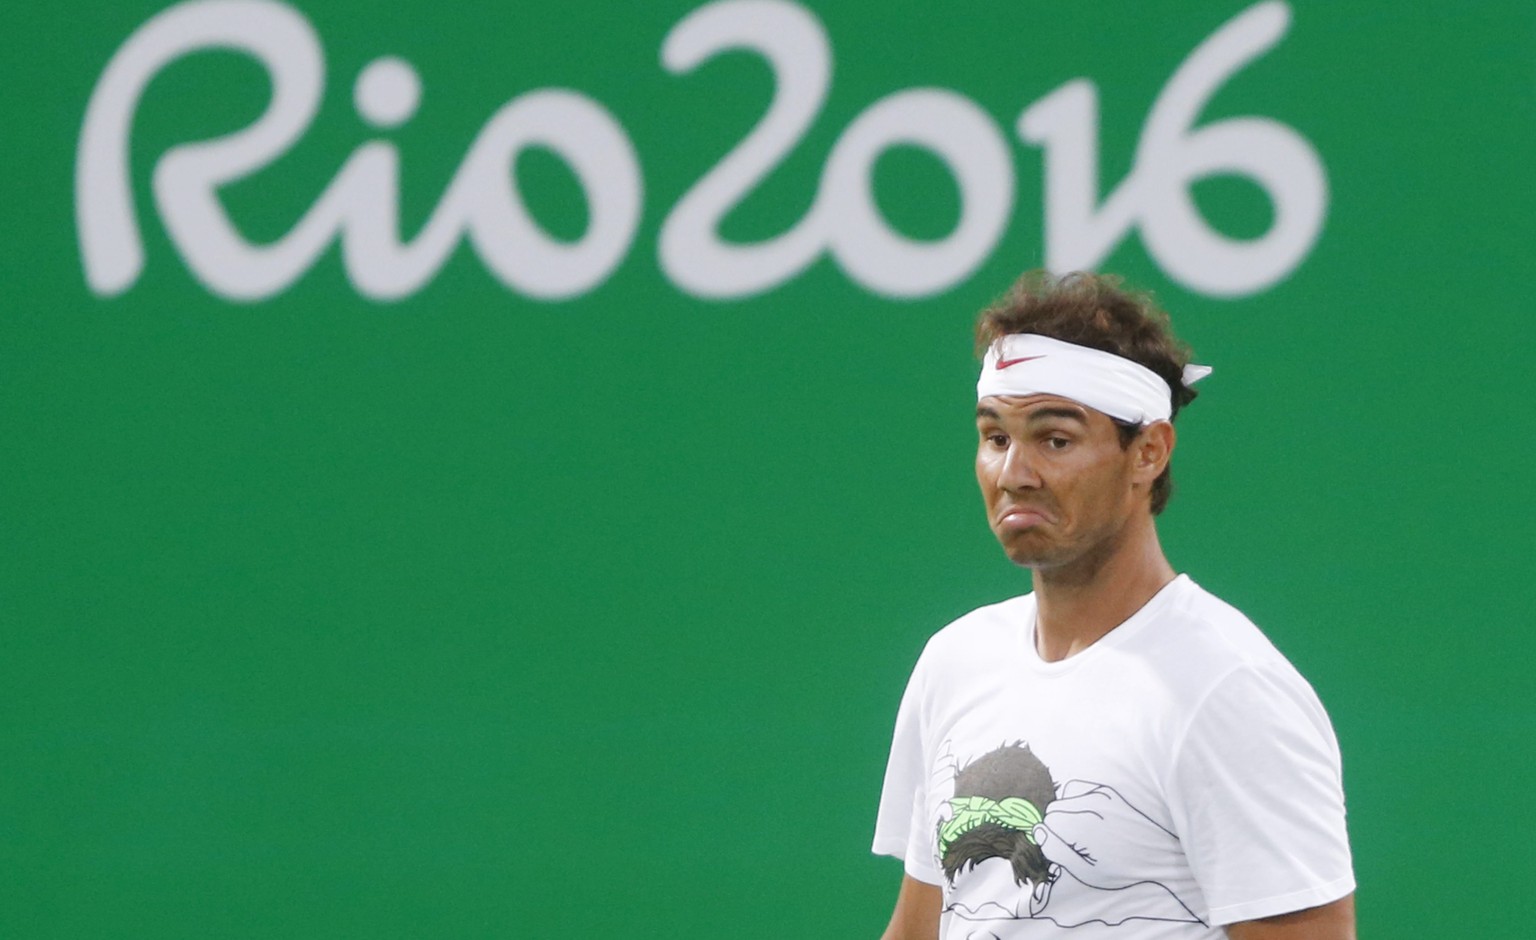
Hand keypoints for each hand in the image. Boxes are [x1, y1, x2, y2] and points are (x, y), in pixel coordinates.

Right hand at [1032, 780, 1178, 890]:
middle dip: (1059, 824)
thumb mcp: (1084, 871)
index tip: (1069, 849)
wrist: (1158, 856)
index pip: (1047, 823)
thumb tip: (1037, 830)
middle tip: (1078, 842)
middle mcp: (1089, 805)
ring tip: (1083, 828)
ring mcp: (1099, 795)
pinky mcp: (1107, 791)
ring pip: (1064, 797)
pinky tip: (1089, 815)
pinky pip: (1078, 788)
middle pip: (1054, 809)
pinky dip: (1078, 799)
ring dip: (1068, 811)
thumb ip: (1056, 850)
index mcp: (1082, 825)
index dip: (1054, 838)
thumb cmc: (1121, 869)